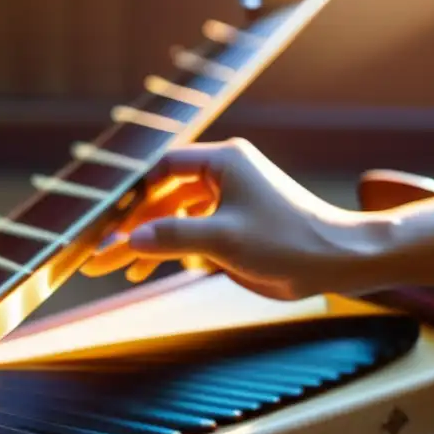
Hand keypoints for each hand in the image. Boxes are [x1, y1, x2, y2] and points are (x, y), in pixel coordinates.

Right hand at [80, 138, 377, 299]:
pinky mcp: (234, 226)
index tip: (104, 223)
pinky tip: (146, 271)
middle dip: (130, 229)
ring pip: (173, 219)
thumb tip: (128, 239)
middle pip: (161, 198)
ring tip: (113, 271)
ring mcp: (227, 201)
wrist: (336, 261)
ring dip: (146, 243)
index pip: (161, 170)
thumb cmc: (288, 241)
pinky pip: (190, 234)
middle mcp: (223, 175)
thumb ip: (172, 236)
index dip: (130, 196)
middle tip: (97, 259)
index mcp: (223, 162)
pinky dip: (169, 251)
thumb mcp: (223, 239)